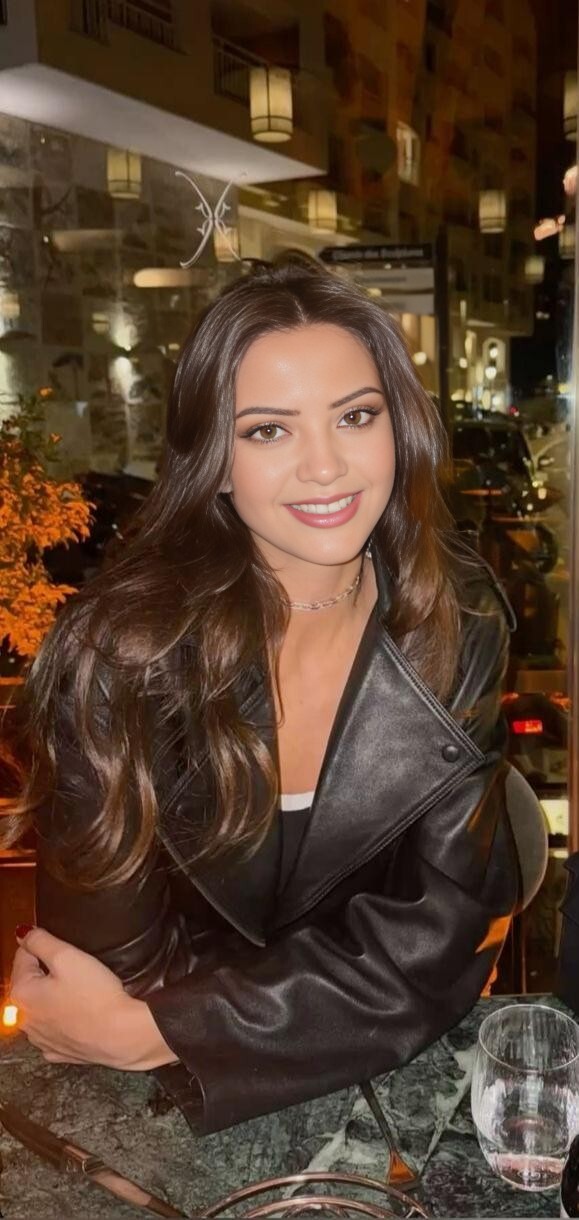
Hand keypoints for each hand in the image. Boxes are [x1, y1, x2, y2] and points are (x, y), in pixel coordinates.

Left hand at [10, 927, 177, 1070]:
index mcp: (21, 994)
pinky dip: (63, 1017)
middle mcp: (24, 1020)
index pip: (23, 956)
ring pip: (42, 1005)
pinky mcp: (58, 1051)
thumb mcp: (66, 956)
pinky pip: (55, 1026)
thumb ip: (40, 940)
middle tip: (76, 970)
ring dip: (54, 995)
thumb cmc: (95, 995)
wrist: (121, 1035)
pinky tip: (79, 1013)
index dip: (45, 946)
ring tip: (80, 991)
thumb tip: (23, 935)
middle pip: (31, 981)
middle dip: (48, 972)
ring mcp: (40, 1039)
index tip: (66, 950)